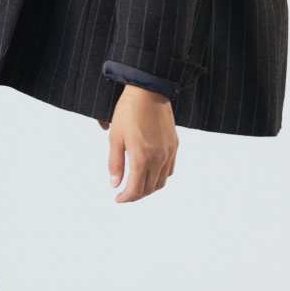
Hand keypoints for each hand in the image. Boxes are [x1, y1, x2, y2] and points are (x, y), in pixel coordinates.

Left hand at [104, 85, 178, 201]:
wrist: (149, 91)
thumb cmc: (128, 111)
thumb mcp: (115, 137)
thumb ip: (116, 163)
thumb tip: (115, 184)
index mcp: (142, 158)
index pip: (136, 189)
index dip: (126, 198)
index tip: (118, 198)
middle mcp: (158, 158)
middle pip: (149, 188)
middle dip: (136, 195)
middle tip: (125, 193)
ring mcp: (168, 152)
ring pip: (161, 181)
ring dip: (149, 187)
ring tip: (137, 184)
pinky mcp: (174, 145)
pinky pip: (169, 169)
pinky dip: (160, 176)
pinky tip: (151, 172)